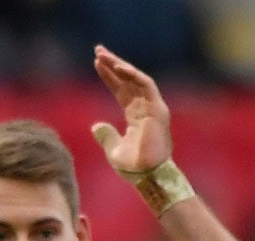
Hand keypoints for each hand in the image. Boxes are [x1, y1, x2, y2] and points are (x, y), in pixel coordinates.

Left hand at [90, 46, 172, 174]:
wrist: (148, 176)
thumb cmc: (134, 168)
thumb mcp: (113, 150)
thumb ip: (106, 136)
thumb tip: (96, 126)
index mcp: (137, 118)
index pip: (122, 91)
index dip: (110, 77)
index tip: (96, 63)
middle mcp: (146, 110)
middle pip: (129, 81)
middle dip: (114, 65)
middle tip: (98, 50)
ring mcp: (153, 109)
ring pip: (137, 79)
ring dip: (120, 65)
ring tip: (103, 55)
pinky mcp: (158, 110)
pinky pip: (147, 85)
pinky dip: (133, 74)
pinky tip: (118, 66)